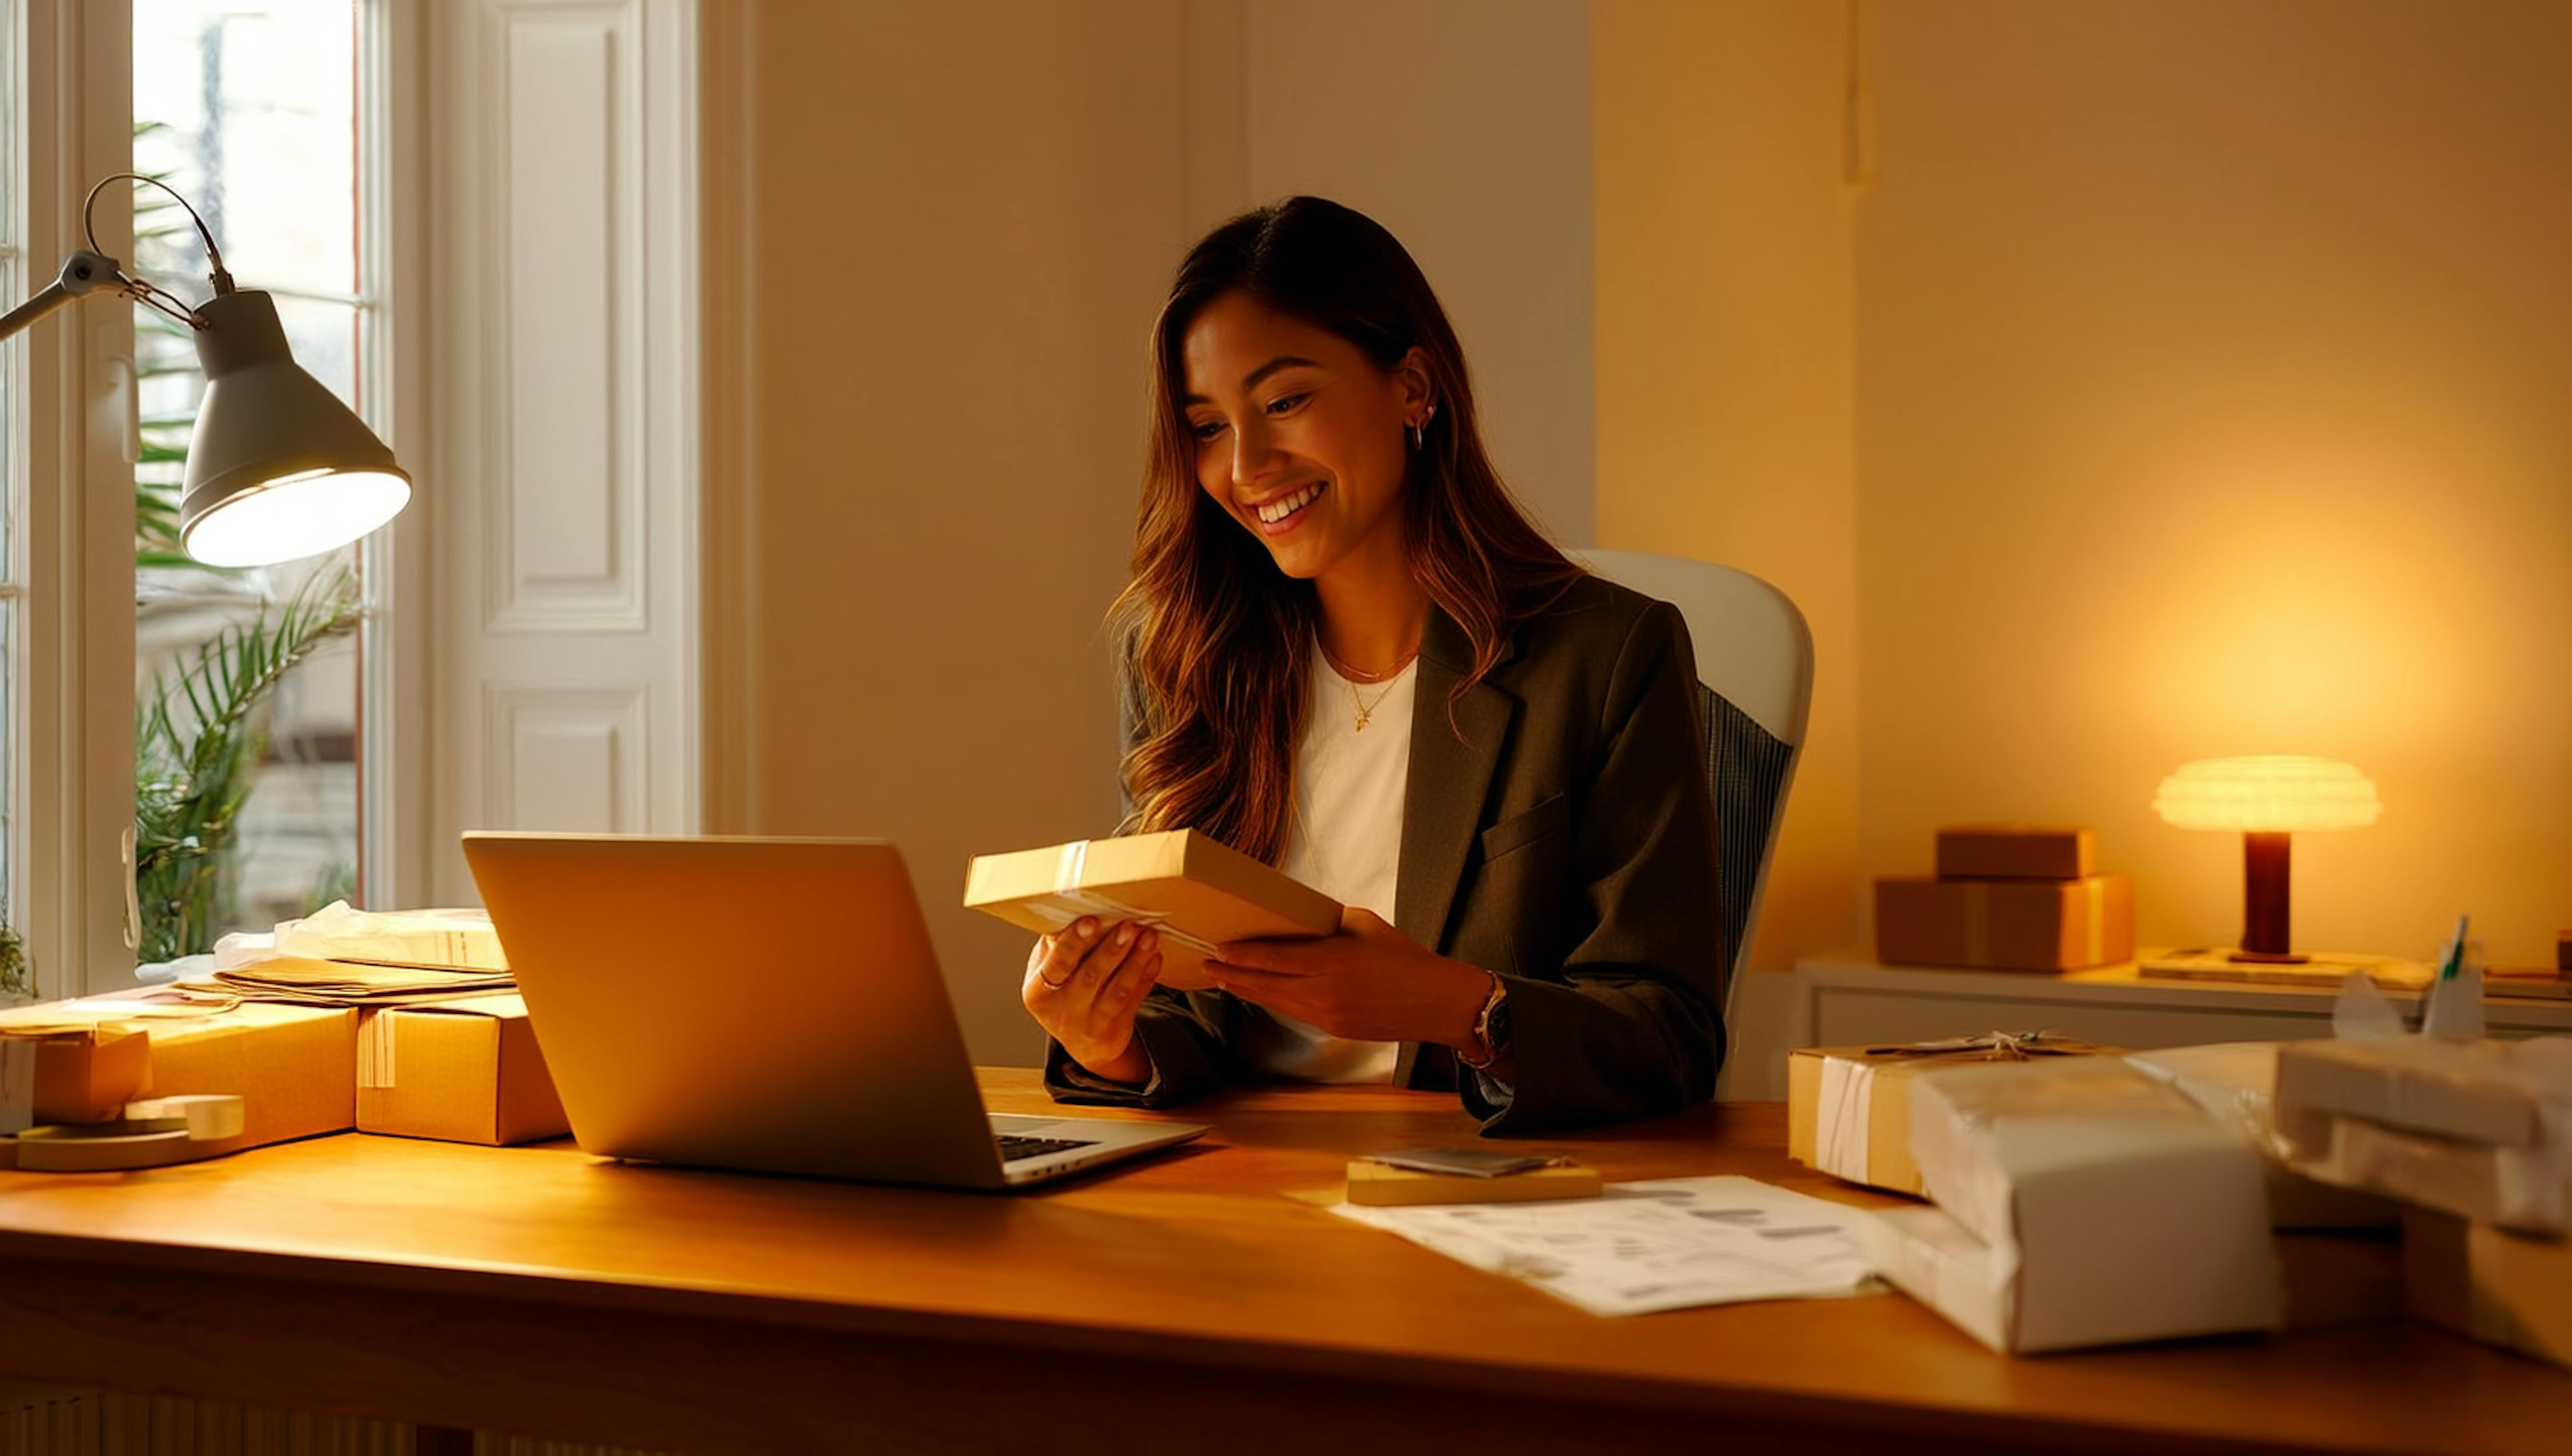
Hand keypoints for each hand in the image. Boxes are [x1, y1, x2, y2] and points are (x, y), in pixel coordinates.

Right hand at [1022, 918, 1160, 1083]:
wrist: (1082, 1042)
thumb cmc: (1063, 993)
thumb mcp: (1047, 972)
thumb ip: (1056, 946)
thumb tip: (1070, 909)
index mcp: (1039, 991)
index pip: (1055, 965)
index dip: (1073, 943)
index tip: (1090, 921)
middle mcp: (1063, 1011)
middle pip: (1090, 977)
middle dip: (1111, 949)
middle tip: (1128, 926)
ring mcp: (1090, 1023)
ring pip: (1117, 990)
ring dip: (1135, 960)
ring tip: (1148, 936)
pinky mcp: (1115, 1030)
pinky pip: (1134, 1000)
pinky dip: (1146, 976)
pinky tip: (1155, 956)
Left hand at [1206, 907, 1490, 1046]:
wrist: (1438, 1003)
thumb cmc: (1406, 957)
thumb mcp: (1366, 925)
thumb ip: (1330, 923)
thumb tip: (1301, 921)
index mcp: (1334, 961)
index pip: (1275, 959)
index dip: (1242, 956)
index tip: (1218, 949)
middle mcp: (1325, 991)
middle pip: (1266, 984)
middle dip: (1232, 975)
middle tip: (1206, 965)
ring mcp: (1328, 1015)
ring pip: (1276, 1001)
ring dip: (1247, 990)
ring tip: (1223, 979)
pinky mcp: (1334, 1029)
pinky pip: (1294, 1012)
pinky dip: (1273, 1000)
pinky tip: (1259, 992)